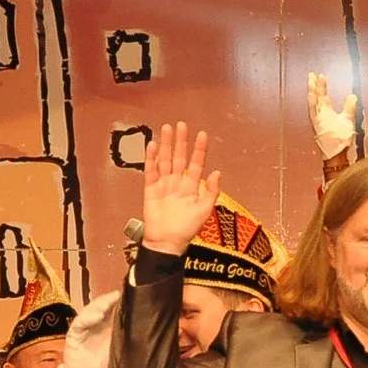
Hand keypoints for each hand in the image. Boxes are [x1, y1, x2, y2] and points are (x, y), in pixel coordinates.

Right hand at [55, 289, 119, 367]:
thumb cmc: (103, 360)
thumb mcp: (117, 344)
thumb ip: (125, 333)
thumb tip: (143, 322)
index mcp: (104, 323)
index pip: (109, 307)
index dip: (116, 300)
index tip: (126, 293)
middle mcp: (93, 322)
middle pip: (98, 306)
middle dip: (106, 300)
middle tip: (116, 295)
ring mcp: (82, 327)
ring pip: (88, 312)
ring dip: (97, 307)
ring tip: (106, 305)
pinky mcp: (73, 335)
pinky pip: (79, 324)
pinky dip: (87, 319)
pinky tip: (97, 317)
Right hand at [139, 123, 222, 257]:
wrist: (167, 242)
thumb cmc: (186, 229)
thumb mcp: (204, 210)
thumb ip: (211, 191)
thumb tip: (217, 172)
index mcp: (191, 187)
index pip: (196, 164)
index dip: (199, 150)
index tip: (202, 135)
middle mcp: (177, 183)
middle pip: (179, 157)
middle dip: (181, 141)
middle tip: (182, 125)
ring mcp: (163, 184)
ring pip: (165, 160)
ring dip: (166, 145)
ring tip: (167, 129)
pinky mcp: (151, 189)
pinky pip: (151, 171)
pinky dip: (151, 158)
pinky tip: (153, 145)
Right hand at [306, 71, 357, 163]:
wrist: (338, 152)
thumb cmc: (341, 138)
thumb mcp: (348, 119)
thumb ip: (349, 107)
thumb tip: (353, 96)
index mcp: (326, 112)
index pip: (323, 95)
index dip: (322, 85)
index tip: (321, 75)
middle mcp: (321, 114)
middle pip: (317, 97)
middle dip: (314, 85)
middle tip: (312, 74)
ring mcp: (318, 119)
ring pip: (313, 103)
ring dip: (311, 92)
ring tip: (310, 81)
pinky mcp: (317, 125)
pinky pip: (313, 113)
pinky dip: (312, 104)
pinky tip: (311, 95)